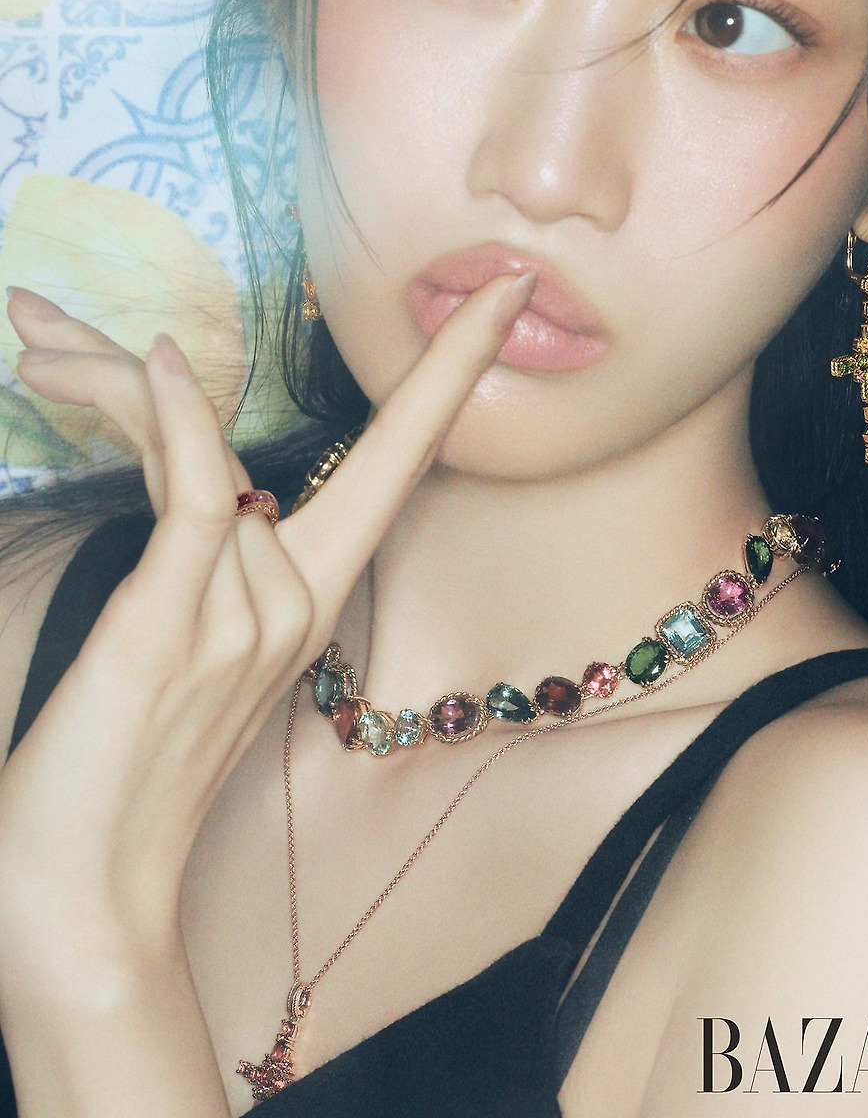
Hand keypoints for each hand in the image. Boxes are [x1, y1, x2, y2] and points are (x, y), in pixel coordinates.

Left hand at [0, 271, 536, 940]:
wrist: (83, 901)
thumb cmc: (128, 769)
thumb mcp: (184, 642)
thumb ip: (207, 553)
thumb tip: (198, 467)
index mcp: (305, 597)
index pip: (403, 461)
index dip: (455, 371)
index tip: (499, 287)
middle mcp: (293, 598)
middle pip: (311, 437)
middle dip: (376, 351)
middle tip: (88, 308)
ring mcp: (243, 615)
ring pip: (199, 452)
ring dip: (107, 376)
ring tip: (29, 342)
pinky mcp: (175, 627)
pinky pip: (192, 497)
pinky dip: (177, 419)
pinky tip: (163, 360)